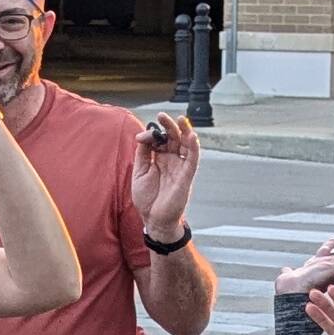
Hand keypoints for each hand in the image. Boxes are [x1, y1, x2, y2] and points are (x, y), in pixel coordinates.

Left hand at [131, 113, 200, 238]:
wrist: (153, 219)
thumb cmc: (147, 198)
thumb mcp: (139, 171)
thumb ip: (142, 153)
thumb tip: (143, 135)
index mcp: (159, 158)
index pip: (160, 139)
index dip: (152, 134)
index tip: (142, 137)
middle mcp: (171, 160)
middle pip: (173, 138)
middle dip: (169, 125)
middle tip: (162, 115)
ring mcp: (180, 167)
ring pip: (186, 144)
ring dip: (184, 131)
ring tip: (180, 119)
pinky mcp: (187, 176)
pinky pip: (193, 159)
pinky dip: (193, 147)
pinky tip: (191, 136)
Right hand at [275, 230, 333, 298]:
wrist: (295, 297)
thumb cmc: (316, 285)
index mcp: (329, 266)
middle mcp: (318, 269)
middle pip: (328, 254)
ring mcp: (304, 274)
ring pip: (312, 262)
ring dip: (317, 256)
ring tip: (322, 250)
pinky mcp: (289, 279)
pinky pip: (289, 274)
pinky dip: (287, 271)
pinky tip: (286, 270)